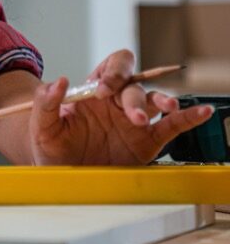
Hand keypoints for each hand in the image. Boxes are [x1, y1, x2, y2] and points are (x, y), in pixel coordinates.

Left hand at [29, 49, 213, 164]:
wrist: (63, 175)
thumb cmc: (52, 147)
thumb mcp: (42, 127)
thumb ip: (46, 103)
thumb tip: (58, 81)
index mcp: (93, 92)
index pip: (110, 68)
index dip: (112, 72)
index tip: (103, 89)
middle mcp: (116, 102)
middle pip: (133, 85)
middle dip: (133, 98)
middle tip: (132, 116)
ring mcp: (133, 120)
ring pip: (153, 100)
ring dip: (162, 100)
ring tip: (168, 107)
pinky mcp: (148, 141)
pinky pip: (171, 125)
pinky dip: (188, 117)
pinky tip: (201, 111)